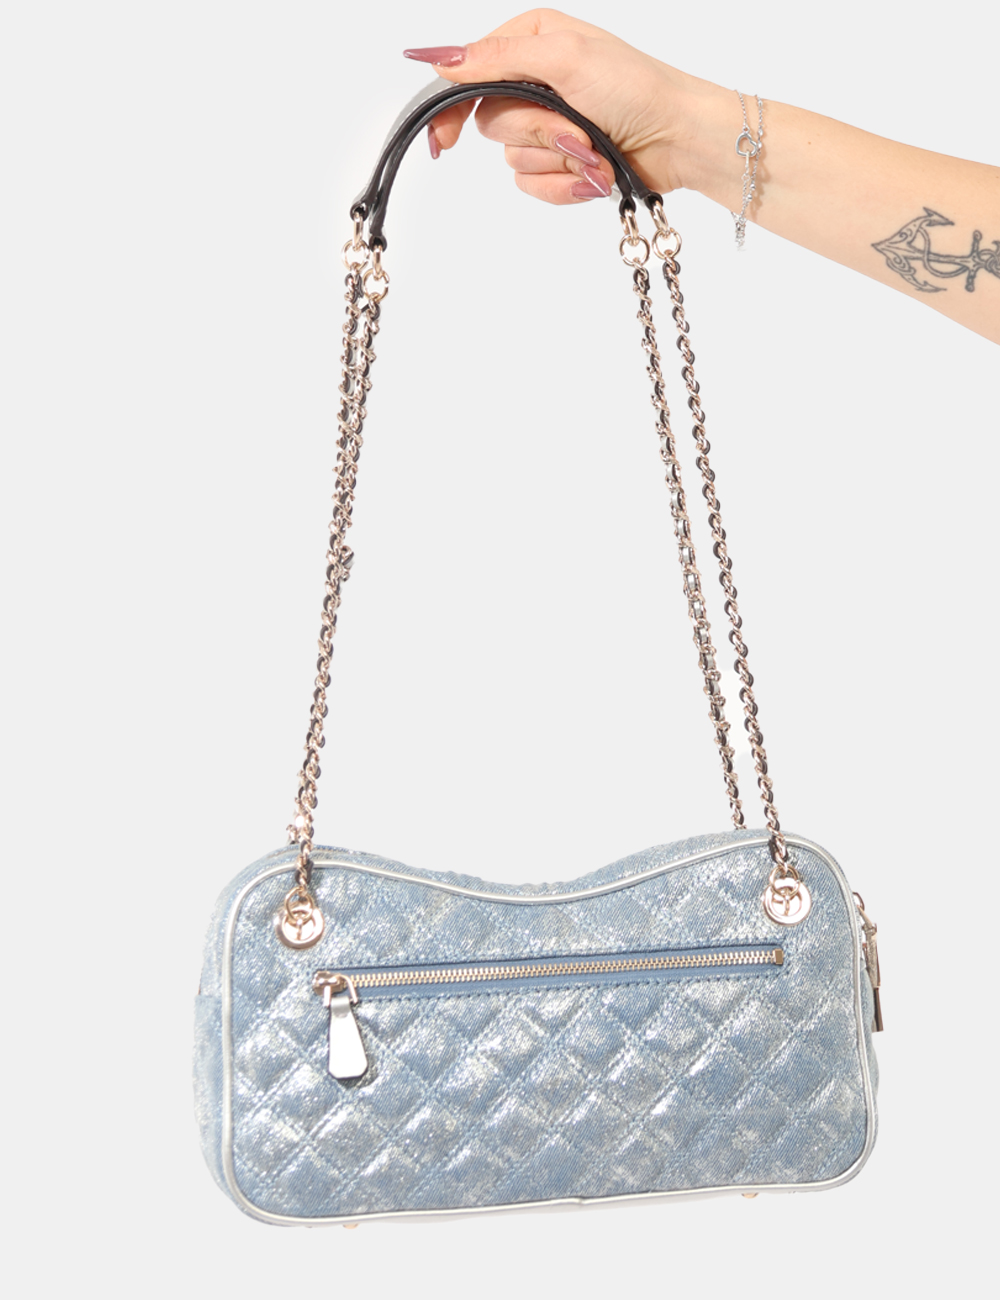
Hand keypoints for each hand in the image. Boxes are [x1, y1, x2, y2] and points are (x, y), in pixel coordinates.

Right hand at [403, 9, 713, 202]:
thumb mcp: (562, 58)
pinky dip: (564, 186)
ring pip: (514, 160)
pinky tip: (592, 177)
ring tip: (596, 152)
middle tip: (577, 129)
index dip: (451, 110)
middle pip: (492, 123)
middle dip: (537, 133)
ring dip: (558, 162)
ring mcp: (548, 126)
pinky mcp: (561, 163)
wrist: (678, 139)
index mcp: (530, 41)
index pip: (468, 75)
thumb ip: (496, 58)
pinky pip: (533, 186)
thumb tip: (437, 59)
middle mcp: (535, 81)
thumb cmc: (634, 88)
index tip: (444, 142)